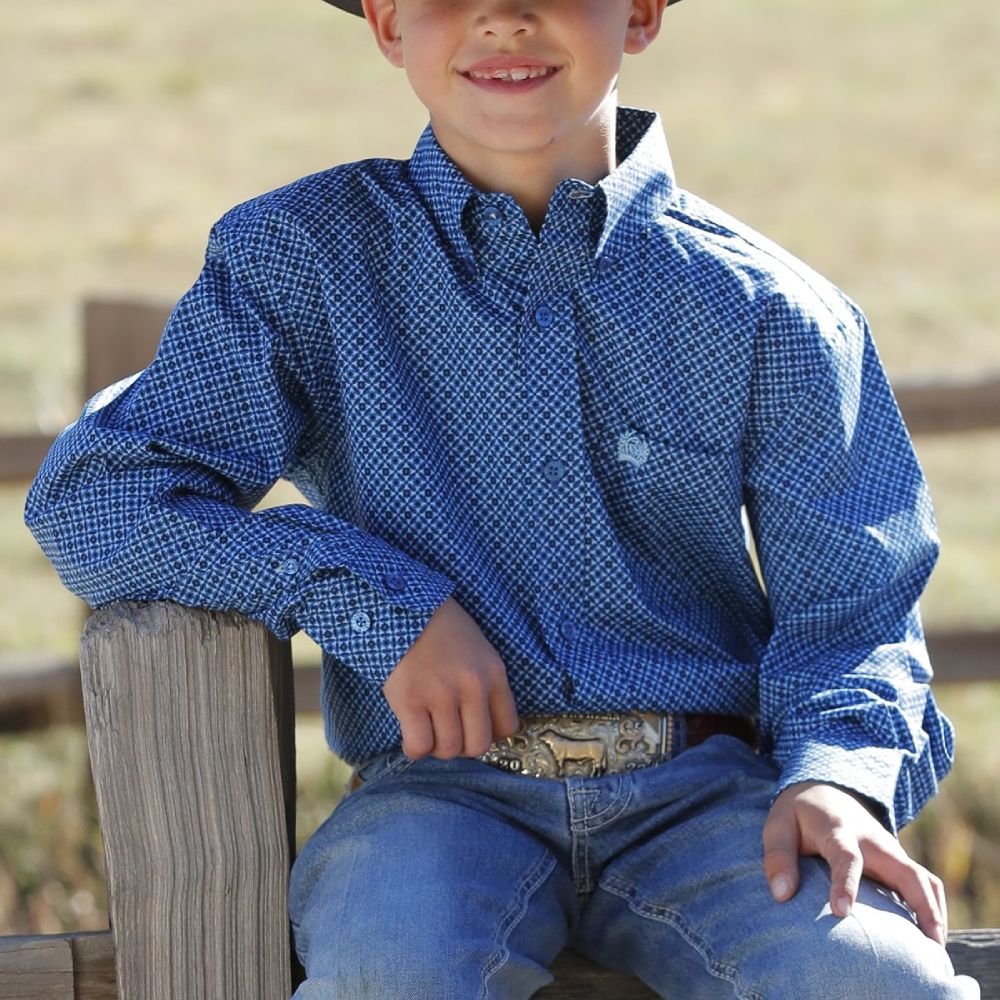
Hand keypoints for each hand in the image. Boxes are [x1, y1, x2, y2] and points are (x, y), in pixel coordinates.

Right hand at [382, 596, 520, 760]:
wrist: (403, 608)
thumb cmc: (441, 631)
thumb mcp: (479, 651)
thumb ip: (485, 685)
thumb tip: (482, 728)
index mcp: (493, 673)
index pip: (507, 726)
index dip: (490, 734)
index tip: (473, 728)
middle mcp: (472, 687)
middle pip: (478, 745)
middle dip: (462, 746)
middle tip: (448, 731)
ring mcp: (441, 695)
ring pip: (449, 749)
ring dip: (437, 747)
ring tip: (428, 729)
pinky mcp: (410, 701)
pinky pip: (419, 746)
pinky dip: (415, 748)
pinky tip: (411, 733)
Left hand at [763, 781, 946, 944]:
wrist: (825, 789)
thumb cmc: (799, 813)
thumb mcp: (778, 825)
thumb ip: (778, 858)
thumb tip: (782, 895)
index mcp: (839, 830)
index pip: (846, 857)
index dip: (845, 884)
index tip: (841, 912)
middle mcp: (874, 841)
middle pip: (907, 871)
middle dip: (921, 905)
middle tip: (928, 944)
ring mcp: (891, 851)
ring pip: (924, 879)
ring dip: (934, 912)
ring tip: (935, 950)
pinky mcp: (898, 861)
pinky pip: (925, 884)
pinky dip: (933, 908)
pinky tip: (929, 938)